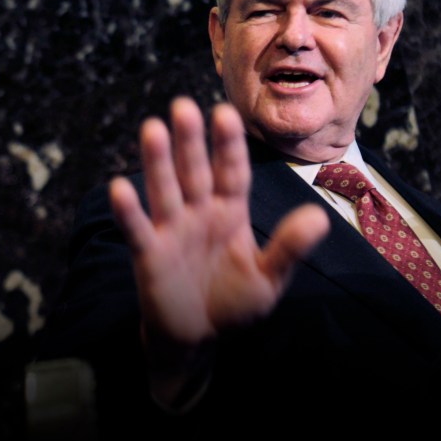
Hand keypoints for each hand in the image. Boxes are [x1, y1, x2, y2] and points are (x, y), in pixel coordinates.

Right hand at [109, 98, 329, 362]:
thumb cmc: (234, 302)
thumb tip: (320, 217)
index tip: (225, 113)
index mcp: (231, 212)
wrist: (197, 335)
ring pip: (165, 190)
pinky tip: (120, 187)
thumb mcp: (269, 279)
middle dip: (190, 141)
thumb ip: (289, 248)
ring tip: (152, 129)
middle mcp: (199, 213)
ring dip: (158, 162)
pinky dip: (129, 211)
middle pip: (194, 172)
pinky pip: (139, 229)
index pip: (231, 172)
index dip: (228, 145)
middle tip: (183, 106)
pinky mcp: (149, 254)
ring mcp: (172, 230)